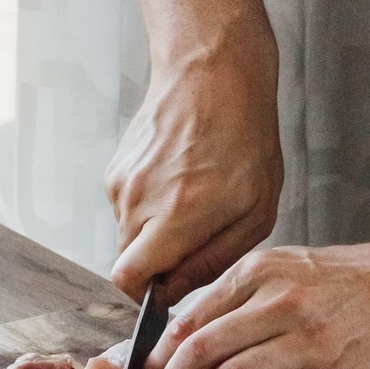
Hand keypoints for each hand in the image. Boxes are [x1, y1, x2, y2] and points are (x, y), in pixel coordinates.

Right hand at [106, 32, 283, 303]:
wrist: (212, 73)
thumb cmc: (244, 136)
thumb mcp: (254, 210)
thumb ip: (213, 260)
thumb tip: (176, 290)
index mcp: (175, 215)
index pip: (128, 280)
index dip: (149, 295)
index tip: (171, 288)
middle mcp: (138, 200)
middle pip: (128, 262)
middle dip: (157, 264)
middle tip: (195, 239)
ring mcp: (121, 182)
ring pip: (128, 234)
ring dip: (156, 232)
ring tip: (193, 200)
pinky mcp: (115, 168)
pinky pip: (127, 207)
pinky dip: (150, 206)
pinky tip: (179, 180)